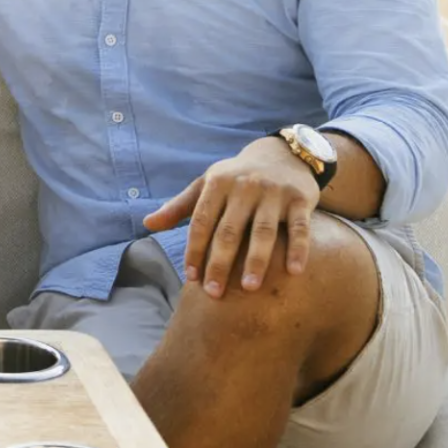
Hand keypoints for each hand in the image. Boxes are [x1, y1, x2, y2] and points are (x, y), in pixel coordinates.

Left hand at [144, 136, 321, 297]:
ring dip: (256, 260)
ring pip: (263, 231)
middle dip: (219, 263)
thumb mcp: (207, 185)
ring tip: (249, 287)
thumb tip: (147, 224)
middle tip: (214, 293)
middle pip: (229, 231)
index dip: (195, 250)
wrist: (282, 154)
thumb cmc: (236, 177)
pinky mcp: (300, 199)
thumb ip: (179, 206)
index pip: (201, 222)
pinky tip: (294, 272)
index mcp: (217, 184)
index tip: (192, 278)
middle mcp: (244, 187)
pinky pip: (300, 228)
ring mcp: (273, 193)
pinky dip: (299, 249)